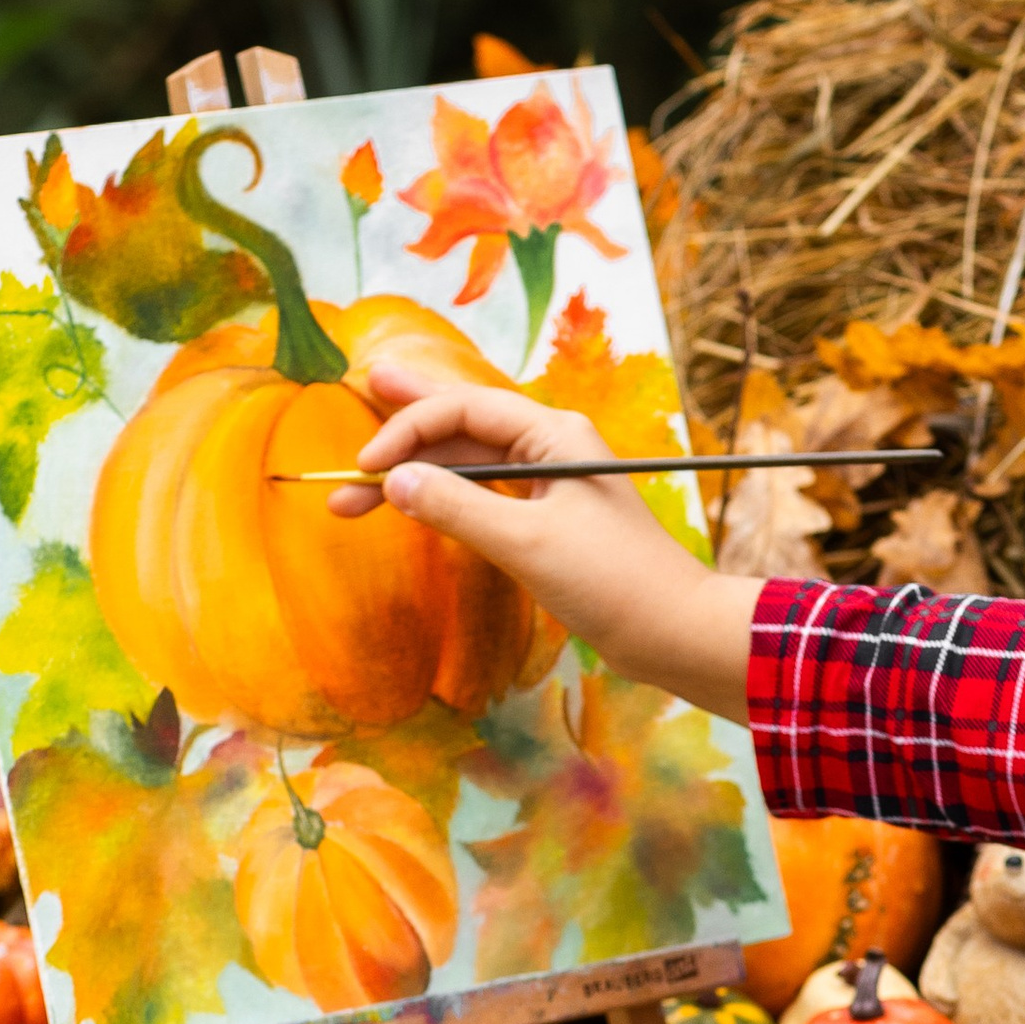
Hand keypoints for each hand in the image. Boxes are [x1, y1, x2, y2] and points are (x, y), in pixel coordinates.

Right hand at [333, 361, 757, 718]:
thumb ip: (457, 508)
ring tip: (353, 491)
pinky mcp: (548, 522)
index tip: (365, 466)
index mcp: (555, 436)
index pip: (466, 410)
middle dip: (407, 425)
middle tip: (356, 392)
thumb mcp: (527, 542)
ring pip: (469, 466)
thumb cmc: (612, 581)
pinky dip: (444, 502)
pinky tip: (411, 505)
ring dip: (416, 477)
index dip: (408, 430)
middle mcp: (551, 449)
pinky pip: (484, 498)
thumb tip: (394, 482)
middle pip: (464, 426)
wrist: (671, 631)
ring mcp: (549, 486)